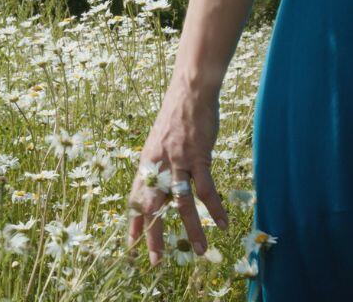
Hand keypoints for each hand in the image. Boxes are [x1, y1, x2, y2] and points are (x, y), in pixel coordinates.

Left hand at [126, 84, 228, 265]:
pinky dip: (214, 208)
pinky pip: (206, 188)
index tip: (130, 244)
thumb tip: (158, 184)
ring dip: (191, 230)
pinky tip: (222, 223)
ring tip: (198, 251)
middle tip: (157, 260)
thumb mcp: (158, 143)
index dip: (133, 222)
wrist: (189, 92)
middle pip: (153, 208)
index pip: (136, 199)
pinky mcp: (198, 157)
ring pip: (182, 203)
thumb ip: (157, 166)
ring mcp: (177, 162)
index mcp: (146, 164)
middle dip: (154, 236)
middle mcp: (158, 166)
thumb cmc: (175, 118)